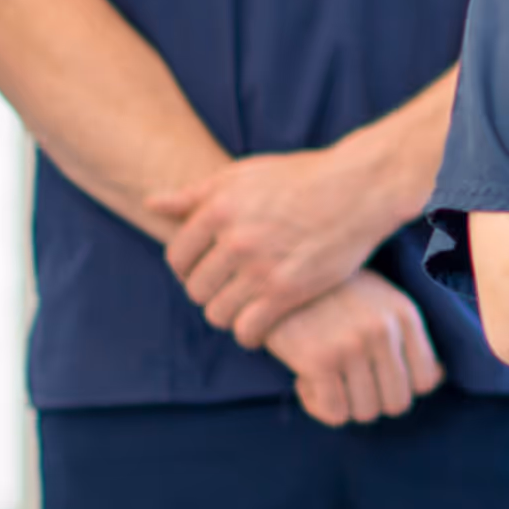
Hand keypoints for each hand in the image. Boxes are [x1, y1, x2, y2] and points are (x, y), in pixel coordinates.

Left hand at [148, 147, 390, 345]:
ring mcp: (260, 267)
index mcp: (217, 208)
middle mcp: (234, 239)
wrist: (358, 188)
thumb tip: (151, 204)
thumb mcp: (243, 174)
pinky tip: (259, 327)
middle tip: (228, 292)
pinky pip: (248, 329)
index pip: (177, 258)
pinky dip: (249, 334)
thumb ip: (195, 193)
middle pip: (196, 289)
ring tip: (243, 309)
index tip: (205, 272)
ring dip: (227, 316)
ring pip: (218, 313)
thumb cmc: (300, 178)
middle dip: (208, 294)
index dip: (188, 269)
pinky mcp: (288, 291)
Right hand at [261, 270, 444, 426]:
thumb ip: (407, 336)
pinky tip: (304, 380)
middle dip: (371, 401)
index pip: (426, 381)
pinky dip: (318, 405)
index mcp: (403, 314)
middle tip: (346, 383)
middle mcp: (383, 330)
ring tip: (324, 377)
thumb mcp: (377, 301)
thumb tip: (438, 379)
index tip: (375, 379)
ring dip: (342, 404)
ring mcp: (352, 345)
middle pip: (397, 403)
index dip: (401, 388)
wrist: (270, 272)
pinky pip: (334, 413)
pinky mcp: (319, 359)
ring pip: (365, 412)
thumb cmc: (327, 293)